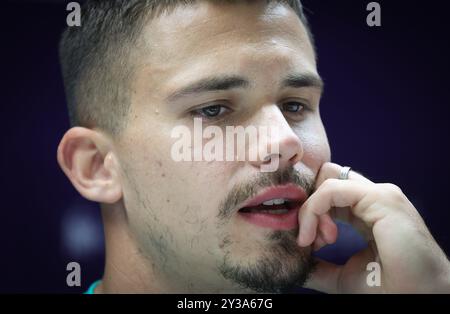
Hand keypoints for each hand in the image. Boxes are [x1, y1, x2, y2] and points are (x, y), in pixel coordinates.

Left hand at [298, 162, 449, 292]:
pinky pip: (330, 189)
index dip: (310, 212)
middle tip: (308, 240)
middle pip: (324, 181)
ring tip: (313, 242)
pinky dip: (314, 210)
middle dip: (308, 208)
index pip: (327, 194)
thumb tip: (292, 261)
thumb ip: (318, 264)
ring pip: (325, 182)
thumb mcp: (340, 275)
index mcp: (366, 212)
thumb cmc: (387, 288)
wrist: (419, 298)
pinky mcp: (380, 197)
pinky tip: (313, 236)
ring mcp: (378, 194)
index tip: (306, 243)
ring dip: (310, 212)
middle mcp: (372, 198)